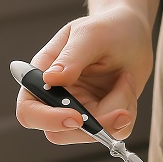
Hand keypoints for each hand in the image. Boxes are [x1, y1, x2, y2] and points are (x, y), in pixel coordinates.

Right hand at [14, 4, 154, 144]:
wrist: (133, 33)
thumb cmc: (107, 28)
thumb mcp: (90, 36)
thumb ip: (71, 57)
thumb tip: (50, 78)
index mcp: (42, 76)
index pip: (29, 111)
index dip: (47, 120)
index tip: (77, 117)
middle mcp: (58, 98)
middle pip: (61, 133)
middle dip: (95, 124)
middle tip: (122, 111)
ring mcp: (80, 110)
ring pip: (94, 133)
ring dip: (118, 108)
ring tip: (125, 77)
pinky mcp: (102, 117)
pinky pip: (116, 131)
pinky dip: (128, 110)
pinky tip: (127, 85)